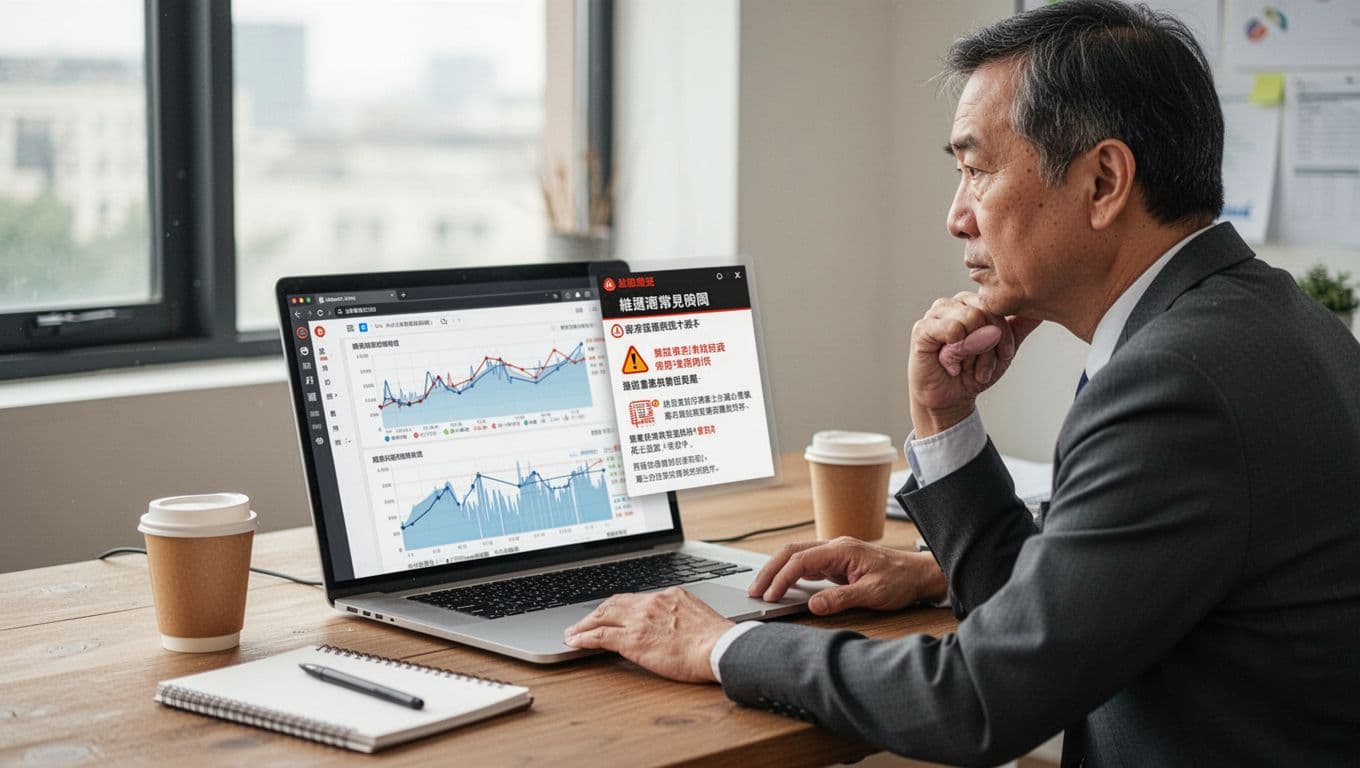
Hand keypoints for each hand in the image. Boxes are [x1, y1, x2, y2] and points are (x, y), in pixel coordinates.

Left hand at [563, 588, 733, 682]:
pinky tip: (575, 641)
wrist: (718, 647)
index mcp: (668, 595)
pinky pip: (600, 636)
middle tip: (582, 620)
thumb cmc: (715, 639)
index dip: (617, 605)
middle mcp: (651, 603)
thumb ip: (681, 614)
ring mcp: (640, 620)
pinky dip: (584, 637)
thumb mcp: (698, 615)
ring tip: (573, 631)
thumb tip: (676, 623)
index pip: (634, 598)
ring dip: (584, 624)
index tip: (610, 611)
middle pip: (614, 603)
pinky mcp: (632, 640)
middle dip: (596, 612)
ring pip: (602, 616)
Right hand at [749, 537, 947, 614]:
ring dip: (777, 571)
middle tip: (754, 591)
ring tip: (762, 589)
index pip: (801, 559)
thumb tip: (812, 605)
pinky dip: (790, 574)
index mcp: (841, 550)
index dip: (781, 578)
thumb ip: (841, 598)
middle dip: (769, 570)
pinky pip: (807, 564)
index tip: (769, 596)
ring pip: (797, 556)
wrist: (919, 574)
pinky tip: (783, 586)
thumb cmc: (901, 581)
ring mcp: (835, 554)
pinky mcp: (837, 563)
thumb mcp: (873, 593)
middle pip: (791, 552)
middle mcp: (834, 547)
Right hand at [909, 292, 1040, 435]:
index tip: (1004, 355)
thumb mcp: (1003, 350)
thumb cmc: (973, 372)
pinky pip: (952, 329)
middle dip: (991, 345)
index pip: (1000, 305)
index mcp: (973, 303)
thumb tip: (1041, 309)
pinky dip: (957, 352)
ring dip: (975, 352)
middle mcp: (954, 303)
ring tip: (966, 366)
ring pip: (971, 319)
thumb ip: (1019, 328)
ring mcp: (936, 314)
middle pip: (986, 311)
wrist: (951, 399)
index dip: (1005, 334)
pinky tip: (951, 365)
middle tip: (983, 367)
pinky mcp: (922, 329)